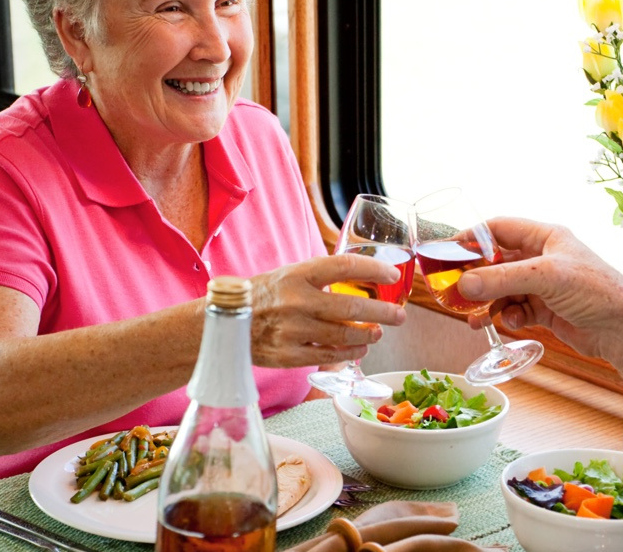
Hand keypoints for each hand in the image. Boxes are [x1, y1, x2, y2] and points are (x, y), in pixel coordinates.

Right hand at [249, 253, 405, 367]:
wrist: (223, 323)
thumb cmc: (263, 296)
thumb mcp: (288, 274)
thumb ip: (320, 277)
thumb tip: (362, 276)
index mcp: (297, 274)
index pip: (344, 266)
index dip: (373, 270)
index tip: (393, 274)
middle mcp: (296, 301)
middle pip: (351, 306)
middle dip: (382, 313)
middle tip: (400, 316)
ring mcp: (292, 330)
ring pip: (343, 335)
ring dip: (367, 336)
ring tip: (378, 333)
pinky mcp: (288, 355)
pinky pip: (328, 356)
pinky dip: (348, 354)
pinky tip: (359, 350)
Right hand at [457, 218, 622, 358]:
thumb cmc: (597, 291)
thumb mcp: (547, 277)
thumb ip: (503, 279)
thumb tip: (465, 283)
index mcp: (546, 237)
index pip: (500, 229)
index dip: (473, 238)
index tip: (448, 252)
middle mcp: (543, 258)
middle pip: (497, 262)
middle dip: (476, 276)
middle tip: (454, 289)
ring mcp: (544, 285)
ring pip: (503, 289)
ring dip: (488, 302)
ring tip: (475, 316)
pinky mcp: (546, 310)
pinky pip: (515, 310)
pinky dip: (508, 316)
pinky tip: (509, 323)